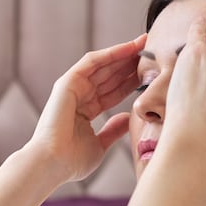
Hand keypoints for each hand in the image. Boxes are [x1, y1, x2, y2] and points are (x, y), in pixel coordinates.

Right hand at [25, 35, 144, 180]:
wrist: (53, 164)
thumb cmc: (72, 161)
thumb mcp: (100, 145)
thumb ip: (113, 130)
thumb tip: (127, 118)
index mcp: (85, 111)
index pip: (113, 91)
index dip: (131, 82)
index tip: (152, 74)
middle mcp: (79, 96)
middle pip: (110, 75)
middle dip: (130, 63)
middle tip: (152, 50)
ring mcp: (72, 88)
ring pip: (103, 65)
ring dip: (123, 53)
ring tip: (144, 42)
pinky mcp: (67, 82)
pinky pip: (92, 62)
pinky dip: (111, 53)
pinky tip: (129, 47)